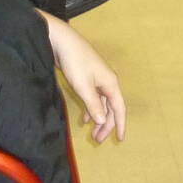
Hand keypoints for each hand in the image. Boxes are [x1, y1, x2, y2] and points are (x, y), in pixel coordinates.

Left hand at [46, 19, 126, 143]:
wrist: (62, 41)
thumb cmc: (75, 62)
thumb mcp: (83, 86)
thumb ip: (93, 104)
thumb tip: (102, 121)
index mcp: (111, 84)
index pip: (119, 109)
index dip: (119, 125)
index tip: (120, 139)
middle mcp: (108, 82)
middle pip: (110, 108)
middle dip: (106, 125)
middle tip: (98, 140)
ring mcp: (98, 79)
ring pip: (102, 104)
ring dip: (98, 118)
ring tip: (92, 133)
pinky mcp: (88, 77)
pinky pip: (94, 98)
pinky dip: (91, 109)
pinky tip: (85, 118)